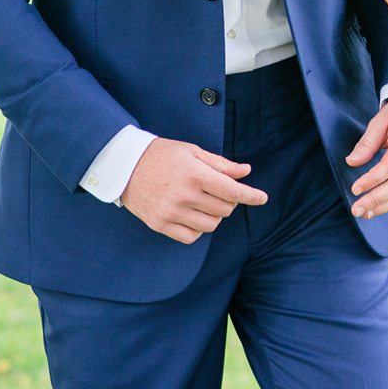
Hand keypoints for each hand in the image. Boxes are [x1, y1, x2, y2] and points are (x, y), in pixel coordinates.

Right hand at [118, 137, 267, 243]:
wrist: (124, 166)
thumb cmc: (162, 155)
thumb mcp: (192, 152)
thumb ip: (221, 164)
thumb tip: (246, 172)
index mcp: (195, 174)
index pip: (232, 191)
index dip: (251, 196)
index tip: (263, 198)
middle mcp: (184, 195)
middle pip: (224, 209)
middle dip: (229, 200)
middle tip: (218, 190)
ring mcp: (171, 212)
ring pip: (211, 225)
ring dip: (215, 216)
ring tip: (205, 202)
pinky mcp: (160, 225)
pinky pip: (191, 236)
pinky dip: (198, 229)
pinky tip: (193, 215)